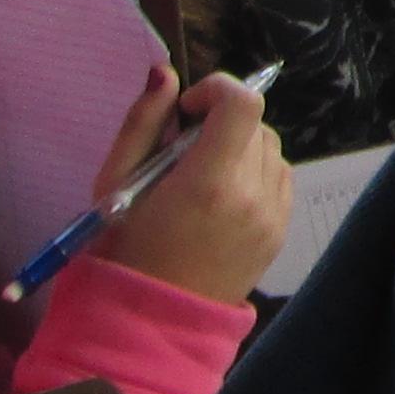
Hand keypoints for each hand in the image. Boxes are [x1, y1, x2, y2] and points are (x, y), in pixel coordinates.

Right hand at [93, 68, 294, 305]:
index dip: (216, 90)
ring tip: (202, 175)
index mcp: (207, 183)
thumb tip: (165, 73)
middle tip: (184, 148)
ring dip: (240, 146)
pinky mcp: (280, 231)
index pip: (243, 104)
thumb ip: (142, 122)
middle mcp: (250, 196)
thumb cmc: (123, 249)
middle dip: (221, 122)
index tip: (187, 110)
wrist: (152, 320)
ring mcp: (272, 216)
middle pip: (255, 124)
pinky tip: (222, 196)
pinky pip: (279, 178)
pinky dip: (255, 173)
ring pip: (270, 148)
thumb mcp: (115, 182)